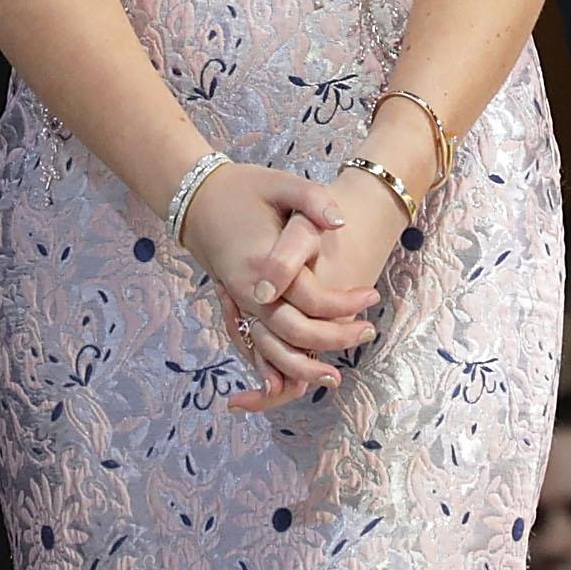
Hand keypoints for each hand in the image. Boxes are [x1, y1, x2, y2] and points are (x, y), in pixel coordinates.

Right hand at [178, 162, 382, 410]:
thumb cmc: (244, 189)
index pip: (312, 298)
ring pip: (271, 349)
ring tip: (334, 377)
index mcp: (263, 261)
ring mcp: (239, 303)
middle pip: (295, 332)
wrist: (198, 198)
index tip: (373, 296)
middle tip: (369, 331)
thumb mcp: (281, 183)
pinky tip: (284, 386)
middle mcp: (249, 291)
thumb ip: (313, 200)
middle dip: (334, 339)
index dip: (346, 303)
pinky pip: (251, 346)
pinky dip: (267, 368)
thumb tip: (341, 222)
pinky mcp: (235, 307)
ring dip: (302, 368)